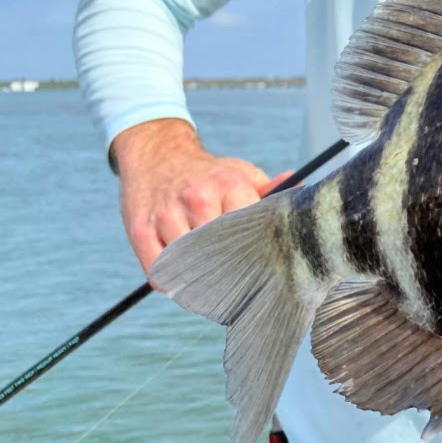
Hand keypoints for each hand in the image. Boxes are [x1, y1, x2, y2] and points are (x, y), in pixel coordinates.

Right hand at [112, 118, 284, 273]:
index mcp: (231, 185)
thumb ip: (270, 191)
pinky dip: (169, 280)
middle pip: (220, 252)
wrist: (158, 153)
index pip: (251, 232)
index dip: (256, 256)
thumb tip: (301, 190)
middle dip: (229, 273)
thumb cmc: (209, 173)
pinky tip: (181, 276)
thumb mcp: (242, 174)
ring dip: (198, 279)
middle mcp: (198, 198)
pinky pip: (157, 268)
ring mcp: (167, 213)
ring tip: (209, 284)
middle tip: (237, 289)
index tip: (262, 272)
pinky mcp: (140, 228)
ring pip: (188, 264)